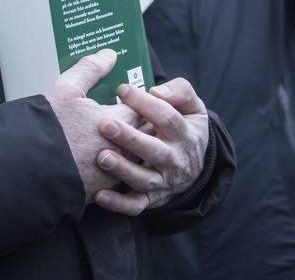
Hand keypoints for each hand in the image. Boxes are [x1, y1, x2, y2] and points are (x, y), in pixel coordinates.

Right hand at [43, 49, 143, 201]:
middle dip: (138, 124)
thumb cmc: (49, 128)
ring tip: (115, 138)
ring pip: (132, 158)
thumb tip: (109, 55)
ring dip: (128, 147)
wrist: (27, 170)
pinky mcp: (101, 190)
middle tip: (128, 116)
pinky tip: (99, 159)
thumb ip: (91, 69)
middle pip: (144, 135)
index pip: (147, 108)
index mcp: (121, 122)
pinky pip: (117, 177)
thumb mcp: (67, 89)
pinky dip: (114, 166)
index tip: (131, 97)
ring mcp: (114, 173)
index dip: (139, 100)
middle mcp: (124, 150)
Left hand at [92, 77, 210, 215]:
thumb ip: (180, 92)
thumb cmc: (185, 126)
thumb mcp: (192, 107)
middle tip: (105, 125)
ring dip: (122, 170)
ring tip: (101, 157)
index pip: (167, 117)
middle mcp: (175, 160)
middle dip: (129, 138)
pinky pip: (135, 205)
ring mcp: (163, 181)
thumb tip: (157, 91)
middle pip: (154, 150)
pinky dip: (118, 203)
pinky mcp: (151, 199)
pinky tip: (99, 195)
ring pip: (143, 179)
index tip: (122, 89)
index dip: (145, 103)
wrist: (195, 168)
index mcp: (184, 134)